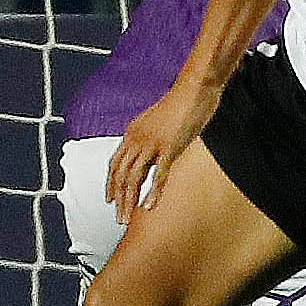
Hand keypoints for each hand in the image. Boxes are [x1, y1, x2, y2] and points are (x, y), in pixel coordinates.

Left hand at [110, 75, 221, 221]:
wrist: (194, 88)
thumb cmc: (182, 102)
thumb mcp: (159, 122)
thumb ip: (152, 140)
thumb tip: (152, 158)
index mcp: (133, 132)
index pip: (115, 163)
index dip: (111, 184)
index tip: (111, 199)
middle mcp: (137, 139)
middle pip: (120, 174)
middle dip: (118, 198)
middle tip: (118, 216)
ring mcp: (152, 144)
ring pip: (134, 178)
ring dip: (129, 200)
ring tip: (128, 217)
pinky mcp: (169, 147)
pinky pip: (158, 174)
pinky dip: (153, 192)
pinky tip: (149, 205)